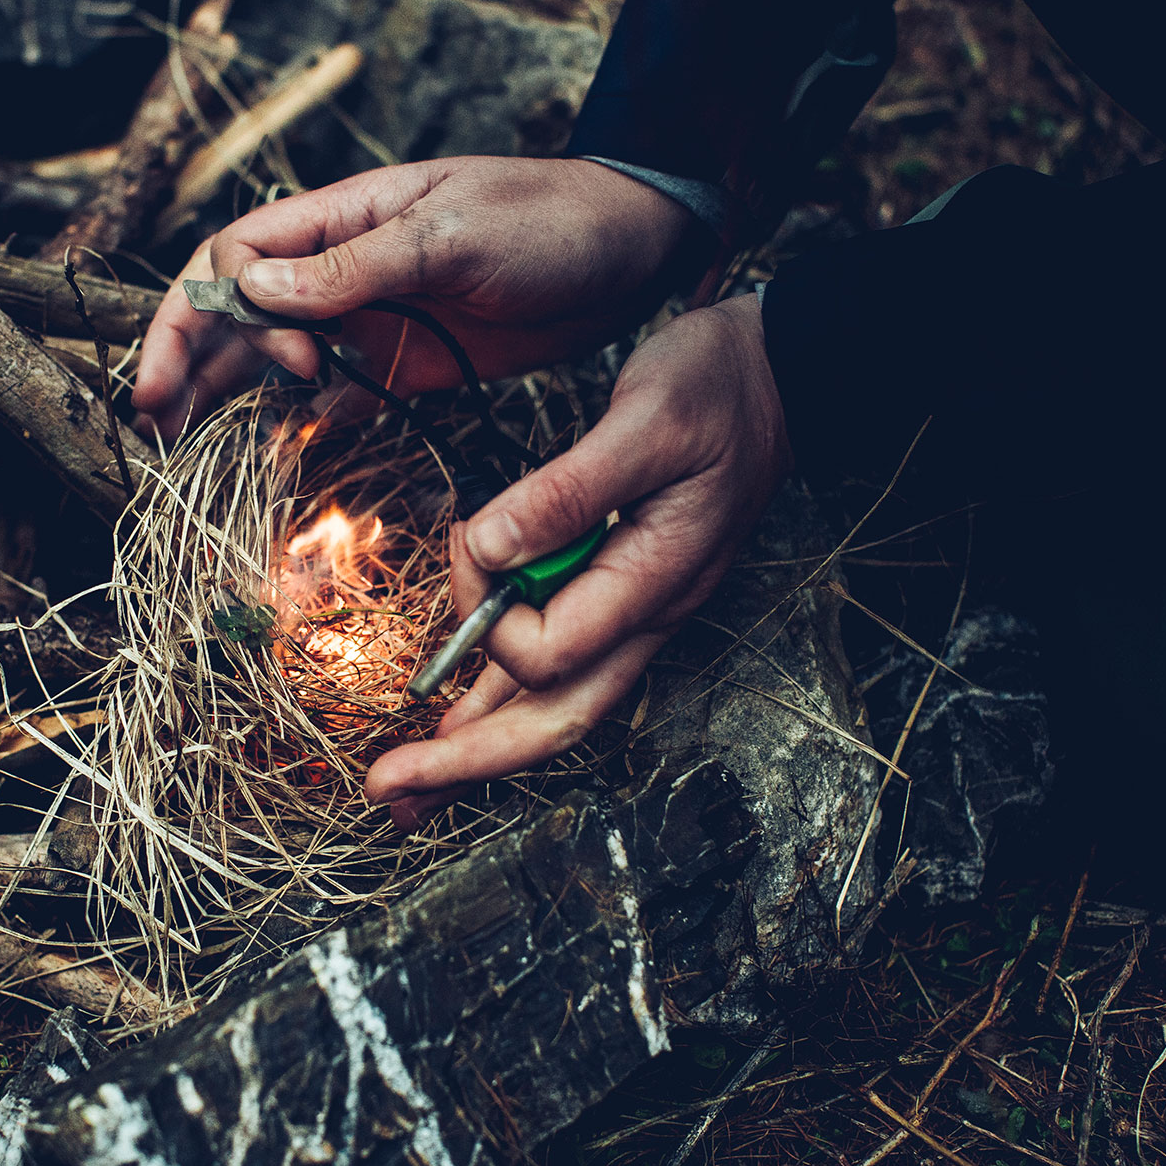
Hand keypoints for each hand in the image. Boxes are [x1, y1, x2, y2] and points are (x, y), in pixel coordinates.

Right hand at [131, 156, 708, 437]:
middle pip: (236, 310)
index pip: (238, 258)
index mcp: (343, 218)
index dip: (225, 312)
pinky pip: (333, 396)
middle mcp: (342, 270)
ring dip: (226, 396)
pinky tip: (270, 455)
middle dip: (188, 359)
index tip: (279, 363)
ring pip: (272, 357)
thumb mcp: (452, 235)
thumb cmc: (551, 220)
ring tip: (183, 445)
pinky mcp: (405, 365)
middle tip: (153, 420)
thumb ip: (354, 266)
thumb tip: (253, 287)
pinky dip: (296, 423)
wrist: (637, 253)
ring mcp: (370, 320)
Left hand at [366, 293, 789, 830]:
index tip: (473, 537)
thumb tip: (492, 548)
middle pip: (554, 721)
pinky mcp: (617, 592)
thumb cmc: (719, 390)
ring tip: (410, 785)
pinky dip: (501, 695)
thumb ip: (568, 490)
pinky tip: (460, 723)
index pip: (550, 651)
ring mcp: (633, 612)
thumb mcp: (647, 421)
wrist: (776, 376)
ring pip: (551, 705)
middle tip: (390, 789)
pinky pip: (556, 663)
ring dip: (477, 747)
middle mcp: (644, 616)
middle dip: (470, 763)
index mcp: (654, 584)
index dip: (488, 610)